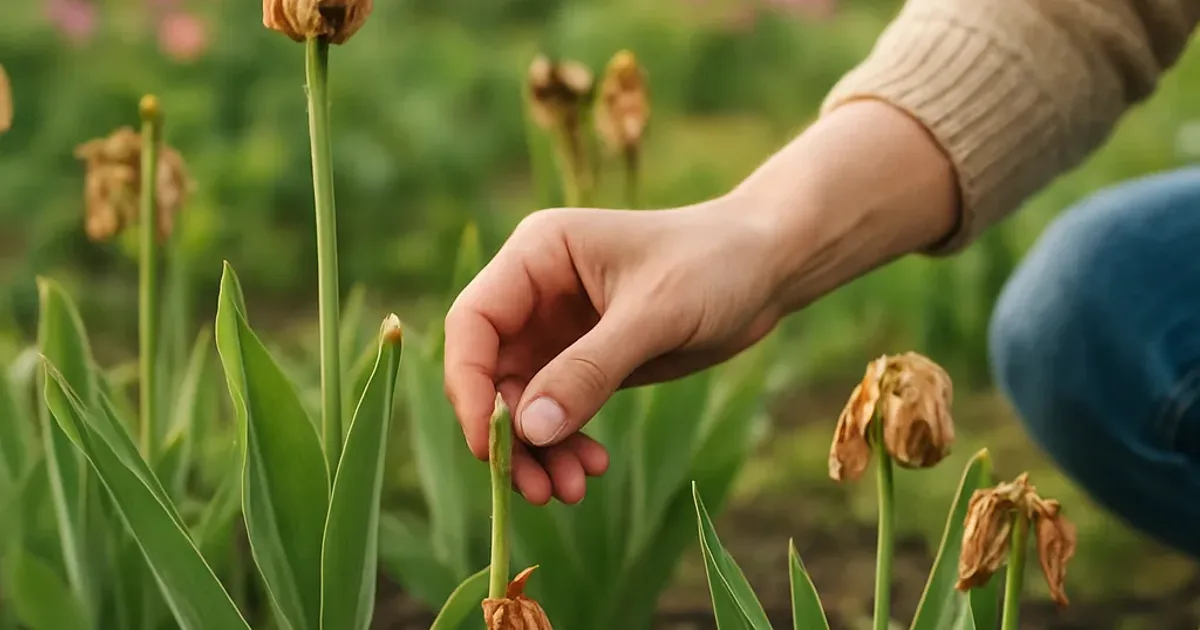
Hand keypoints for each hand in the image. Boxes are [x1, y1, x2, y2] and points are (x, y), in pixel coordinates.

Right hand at [443, 200, 785, 504]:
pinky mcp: (585, 359)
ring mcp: (558, 328)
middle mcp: (536, 291)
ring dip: (539, 449)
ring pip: (522, 400)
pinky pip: (557, 410)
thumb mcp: (654, 315)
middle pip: (491, 371)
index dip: (470, 384)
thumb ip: (590, 370)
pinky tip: (592, 467)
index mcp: (537, 255)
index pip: (473, 322)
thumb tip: (530, 430)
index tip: (489, 443)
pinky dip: (566, 442)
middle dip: (510, 433)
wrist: (766, 268)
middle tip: (537, 488)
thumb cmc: (713, 265)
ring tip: (570, 491)